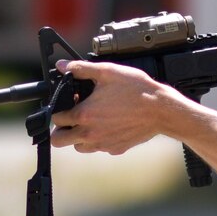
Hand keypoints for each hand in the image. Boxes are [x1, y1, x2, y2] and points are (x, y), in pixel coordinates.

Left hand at [50, 59, 180, 154]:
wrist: (161, 110)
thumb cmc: (136, 90)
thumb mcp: (107, 71)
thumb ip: (80, 69)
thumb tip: (62, 65)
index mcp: (84, 115)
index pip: (55, 119)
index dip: (59, 109)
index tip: (70, 103)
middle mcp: (90, 134)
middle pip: (58, 140)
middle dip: (60, 129)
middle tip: (71, 118)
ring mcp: (102, 144)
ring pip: (78, 147)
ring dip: (78, 136)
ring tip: (91, 122)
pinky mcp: (115, 149)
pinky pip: (99, 149)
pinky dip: (99, 140)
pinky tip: (109, 126)